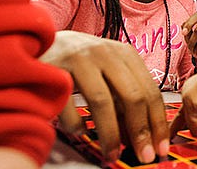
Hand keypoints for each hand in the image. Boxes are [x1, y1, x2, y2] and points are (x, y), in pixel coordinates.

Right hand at [40, 31, 168, 163]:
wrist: (36, 40)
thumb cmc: (78, 62)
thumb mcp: (107, 72)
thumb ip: (123, 100)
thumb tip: (140, 136)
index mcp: (124, 54)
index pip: (151, 91)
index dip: (158, 123)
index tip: (161, 147)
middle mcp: (105, 53)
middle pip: (132, 96)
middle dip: (140, 131)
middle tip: (144, 156)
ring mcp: (79, 58)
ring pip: (102, 102)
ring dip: (110, 135)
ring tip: (112, 155)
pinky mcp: (54, 67)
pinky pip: (68, 104)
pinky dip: (76, 124)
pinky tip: (79, 131)